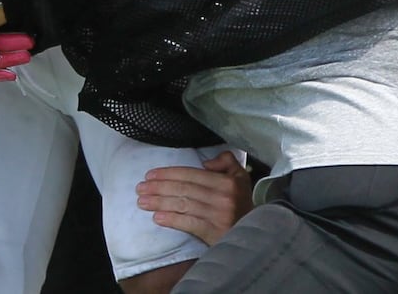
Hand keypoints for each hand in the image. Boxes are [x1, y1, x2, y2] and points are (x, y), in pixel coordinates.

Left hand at [136, 150, 252, 245]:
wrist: (257, 237)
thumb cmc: (243, 205)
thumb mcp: (240, 178)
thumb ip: (226, 162)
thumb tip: (206, 162)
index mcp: (227, 182)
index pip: (192, 174)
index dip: (169, 173)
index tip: (150, 175)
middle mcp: (224, 197)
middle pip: (184, 189)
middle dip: (159, 188)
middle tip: (140, 188)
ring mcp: (220, 216)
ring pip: (184, 205)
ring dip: (160, 202)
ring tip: (143, 202)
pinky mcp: (215, 233)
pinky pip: (189, 223)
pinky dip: (172, 220)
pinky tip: (158, 217)